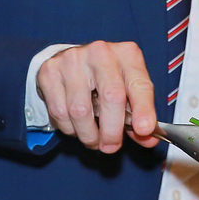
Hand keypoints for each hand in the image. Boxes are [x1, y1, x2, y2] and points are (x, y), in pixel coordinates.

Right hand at [37, 41, 158, 152]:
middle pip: (110, 97)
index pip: (140, 84)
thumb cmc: (106, 78)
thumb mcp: (128, 90)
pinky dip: (69, 128)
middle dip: (112, 131)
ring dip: (88, 134)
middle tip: (111, 146)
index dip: (144, 110)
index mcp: (127, 55)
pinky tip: (76, 125)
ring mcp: (73, 60)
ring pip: (80, 110)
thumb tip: (148, 138)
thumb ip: (139, 114)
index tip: (144, 130)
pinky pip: (60, 112)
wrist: (73, 62)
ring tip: (93, 138)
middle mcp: (101, 53)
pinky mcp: (50, 71)